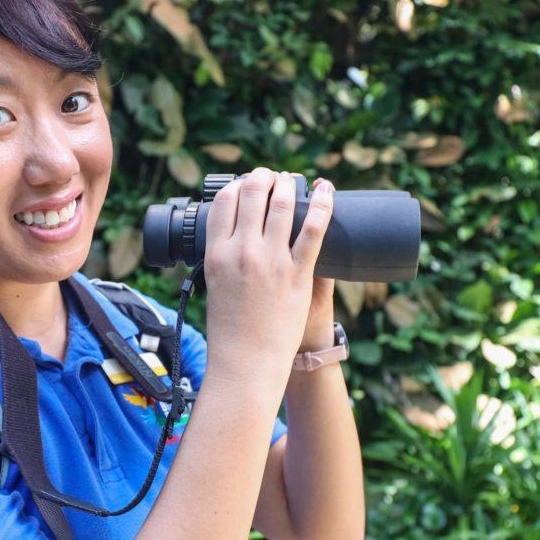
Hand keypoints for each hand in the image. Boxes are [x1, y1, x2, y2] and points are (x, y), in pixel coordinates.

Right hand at [202, 167, 335, 405]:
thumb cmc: (228, 330)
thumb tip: (231, 238)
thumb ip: (223, 259)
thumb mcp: (213, 286)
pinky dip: (323, 204)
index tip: (247, 184)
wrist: (247, 362)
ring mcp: (272, 262)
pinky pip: (314, 230)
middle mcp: (243, 252)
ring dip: (289, 185)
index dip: (238, 185)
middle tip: (271, 178)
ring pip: (283, 205)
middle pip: (253, 194)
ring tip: (292, 182)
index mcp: (216, 254)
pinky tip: (326, 190)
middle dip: (264, 177)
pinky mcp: (298, 275)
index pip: (225, 201)